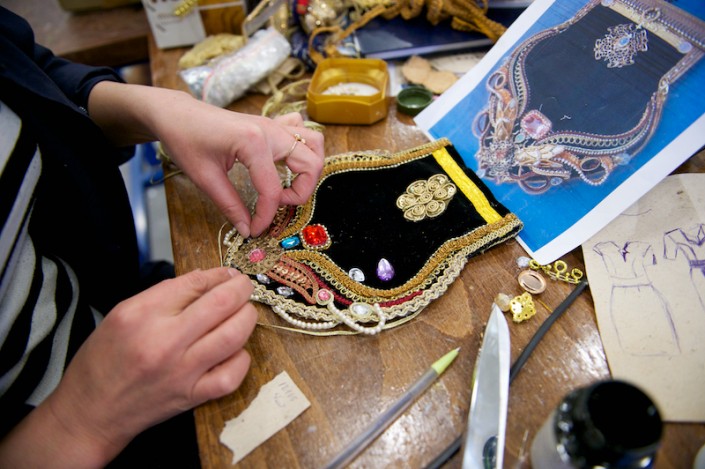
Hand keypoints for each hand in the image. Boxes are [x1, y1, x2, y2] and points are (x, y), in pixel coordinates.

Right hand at [36, 268, 256, 464]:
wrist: (90, 412)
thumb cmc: (104, 360)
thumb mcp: (122, 313)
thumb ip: (164, 294)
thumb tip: (206, 280)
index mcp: (141, 315)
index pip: (193, 284)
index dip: (218, 274)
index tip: (227, 274)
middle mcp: (164, 342)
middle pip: (220, 304)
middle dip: (240, 289)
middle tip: (243, 286)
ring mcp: (182, 372)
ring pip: (233, 336)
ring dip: (247, 317)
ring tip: (244, 311)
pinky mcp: (192, 396)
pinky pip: (231, 375)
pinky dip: (241, 358)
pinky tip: (235, 349)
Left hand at [157, 97, 324, 237]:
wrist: (175, 114)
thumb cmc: (185, 140)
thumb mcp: (205, 178)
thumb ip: (230, 206)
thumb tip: (246, 229)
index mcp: (254, 143)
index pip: (273, 190)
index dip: (266, 216)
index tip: (255, 229)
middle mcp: (271, 131)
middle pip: (310, 165)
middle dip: (299, 193)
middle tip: (276, 204)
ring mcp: (274, 125)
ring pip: (314, 144)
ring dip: (309, 169)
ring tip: (288, 184)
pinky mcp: (271, 124)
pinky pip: (302, 131)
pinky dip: (303, 147)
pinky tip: (286, 161)